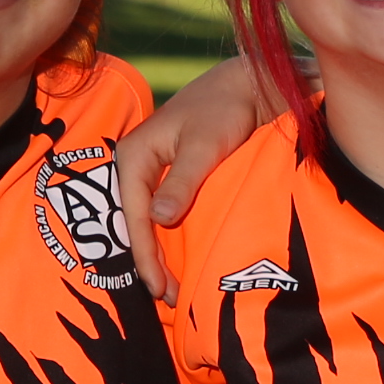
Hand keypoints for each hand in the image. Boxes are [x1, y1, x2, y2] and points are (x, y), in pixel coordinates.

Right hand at [116, 55, 275, 298]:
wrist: (249, 85)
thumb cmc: (226, 109)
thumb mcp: (206, 145)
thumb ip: (183, 181)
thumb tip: (158, 220)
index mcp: (133, 155)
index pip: (134, 215)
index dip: (145, 255)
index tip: (159, 288)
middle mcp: (137, 165)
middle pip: (137, 223)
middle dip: (151, 261)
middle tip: (171, 298)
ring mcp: (154, 172)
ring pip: (151, 222)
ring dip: (162, 255)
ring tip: (176, 289)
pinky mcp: (174, 177)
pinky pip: (166, 214)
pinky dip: (173, 239)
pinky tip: (185, 260)